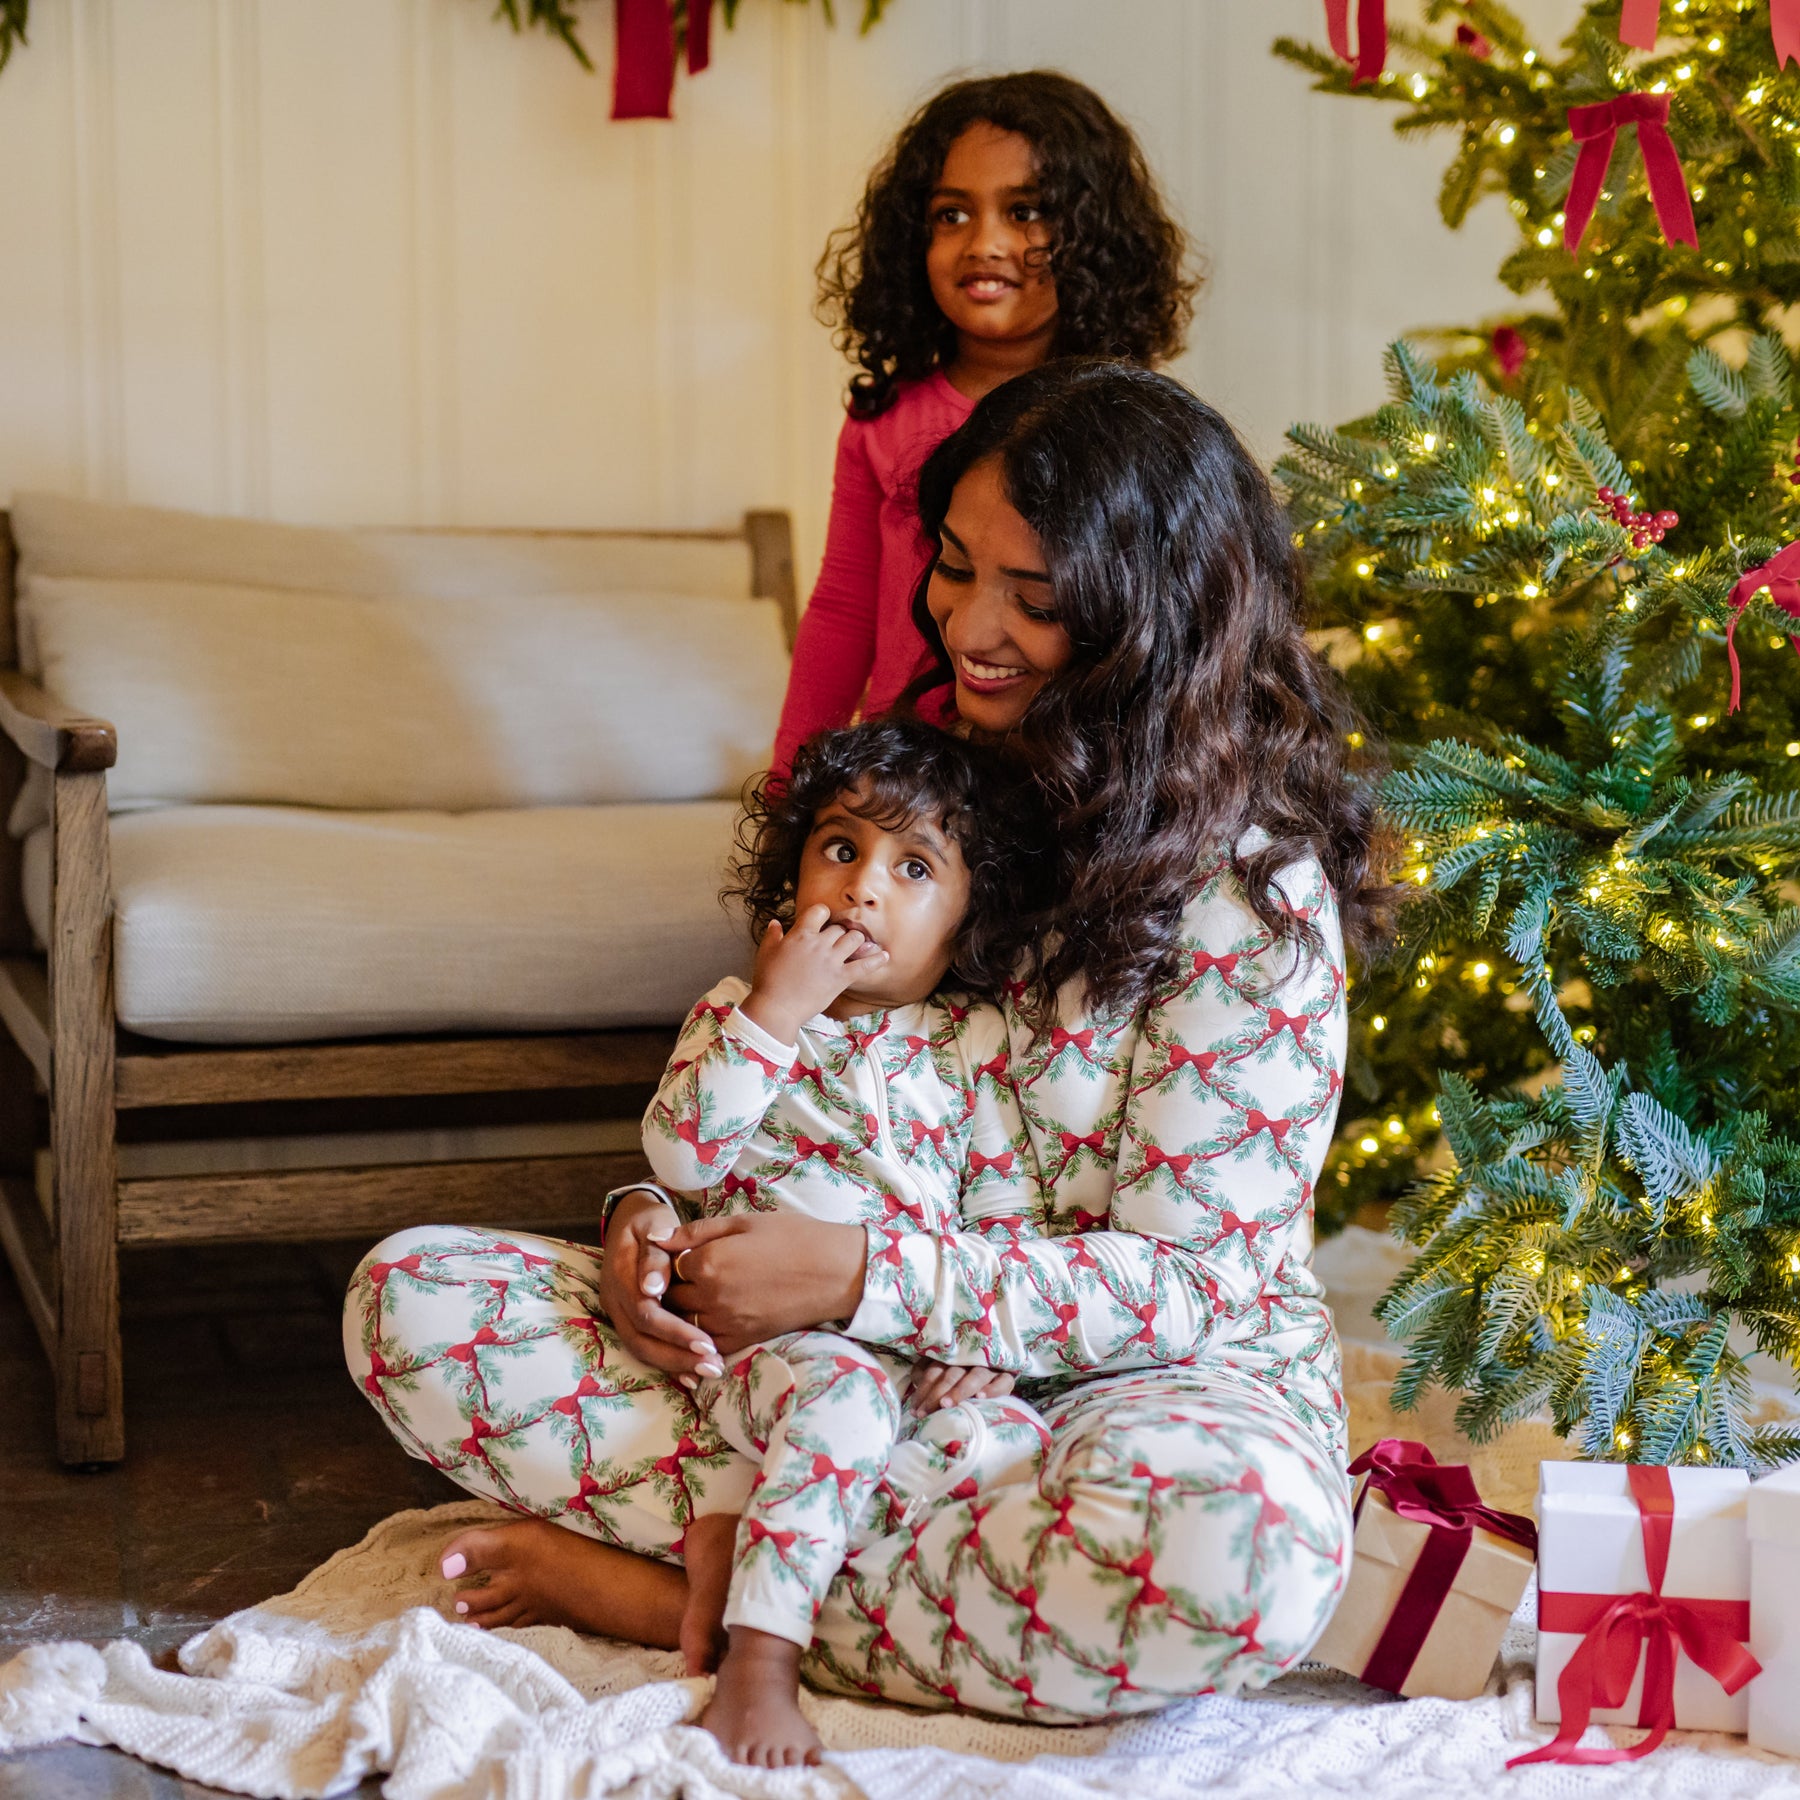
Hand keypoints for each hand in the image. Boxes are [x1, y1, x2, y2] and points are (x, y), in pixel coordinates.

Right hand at [599, 1190, 724, 1379]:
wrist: (632, 1221)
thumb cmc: (651, 1224)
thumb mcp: (655, 1227)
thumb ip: (654, 1255)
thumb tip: (652, 1288)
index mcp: (620, 1276)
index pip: (646, 1313)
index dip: (676, 1331)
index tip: (707, 1344)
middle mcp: (615, 1300)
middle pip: (641, 1340)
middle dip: (677, 1356)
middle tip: (713, 1365)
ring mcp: (618, 1313)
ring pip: (641, 1349)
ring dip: (674, 1364)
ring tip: (709, 1371)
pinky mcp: (628, 1320)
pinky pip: (644, 1347)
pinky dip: (668, 1362)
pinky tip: (692, 1375)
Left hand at [660, 1213, 868, 1354]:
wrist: (834, 1272)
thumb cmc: (793, 1237)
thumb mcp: (743, 1222)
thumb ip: (695, 1231)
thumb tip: (655, 1237)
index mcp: (709, 1262)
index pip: (668, 1266)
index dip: (671, 1258)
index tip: (681, 1252)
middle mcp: (711, 1297)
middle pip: (670, 1297)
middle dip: (671, 1286)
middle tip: (684, 1274)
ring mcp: (726, 1322)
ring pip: (682, 1323)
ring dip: (682, 1311)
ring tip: (698, 1293)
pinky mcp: (741, 1340)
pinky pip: (705, 1343)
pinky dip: (699, 1333)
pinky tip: (710, 1318)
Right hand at [739, 905, 886, 1043]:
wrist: (777, 1008)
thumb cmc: (768, 980)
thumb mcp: (765, 953)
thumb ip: (772, 935)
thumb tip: (776, 922)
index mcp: (801, 934)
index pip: (820, 911)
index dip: (823, 914)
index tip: (823, 921)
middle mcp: (819, 943)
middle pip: (839, 928)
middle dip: (839, 932)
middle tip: (837, 941)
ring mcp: (832, 960)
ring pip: (855, 939)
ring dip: (856, 941)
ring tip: (855, 946)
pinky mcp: (841, 978)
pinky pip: (865, 965)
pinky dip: (876, 960)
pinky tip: (884, 956)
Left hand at [908, 1360, 1016, 1412]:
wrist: (995, 1364)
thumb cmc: (961, 1371)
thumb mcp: (942, 1366)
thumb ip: (927, 1371)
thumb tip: (916, 1379)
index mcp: (952, 1355)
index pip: (934, 1371)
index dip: (923, 1389)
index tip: (915, 1410)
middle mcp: (971, 1358)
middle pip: (951, 1375)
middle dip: (936, 1394)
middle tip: (925, 1412)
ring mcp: (990, 1366)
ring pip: (975, 1377)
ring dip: (960, 1390)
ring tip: (947, 1404)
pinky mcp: (1007, 1376)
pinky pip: (1003, 1382)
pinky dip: (992, 1389)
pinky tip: (980, 1398)